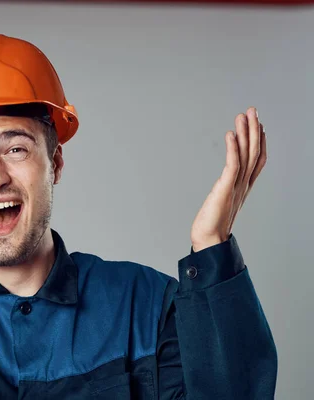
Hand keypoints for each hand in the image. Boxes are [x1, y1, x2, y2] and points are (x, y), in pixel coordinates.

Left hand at [189, 107, 266, 251]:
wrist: (209, 240)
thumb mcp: (222, 202)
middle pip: (253, 152)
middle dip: (254, 130)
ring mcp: (236, 186)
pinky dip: (232, 148)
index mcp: (243, 187)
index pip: (256, 160)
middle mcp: (243, 185)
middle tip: (253, 110)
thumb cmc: (212, 225)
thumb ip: (226, 191)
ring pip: (246, 154)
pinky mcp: (225, 188)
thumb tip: (224, 185)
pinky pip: (232, 164)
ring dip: (245, 133)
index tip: (259, 125)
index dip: (259, 142)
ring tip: (243, 114)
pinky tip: (230, 134)